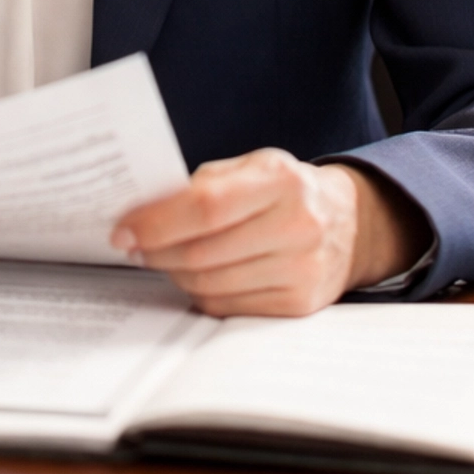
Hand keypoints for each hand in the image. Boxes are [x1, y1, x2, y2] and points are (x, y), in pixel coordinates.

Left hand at [111, 150, 429, 317]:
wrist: (350, 225)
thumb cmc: (287, 190)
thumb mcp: (254, 166)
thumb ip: (204, 183)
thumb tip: (143, 211)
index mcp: (282, 181)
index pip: (205, 206)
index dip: (156, 222)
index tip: (122, 229)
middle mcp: (297, 226)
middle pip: (203, 252)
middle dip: (156, 251)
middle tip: (132, 247)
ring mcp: (301, 270)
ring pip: (210, 284)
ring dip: (174, 273)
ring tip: (160, 258)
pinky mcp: (298, 305)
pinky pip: (228, 307)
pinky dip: (200, 294)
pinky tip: (193, 276)